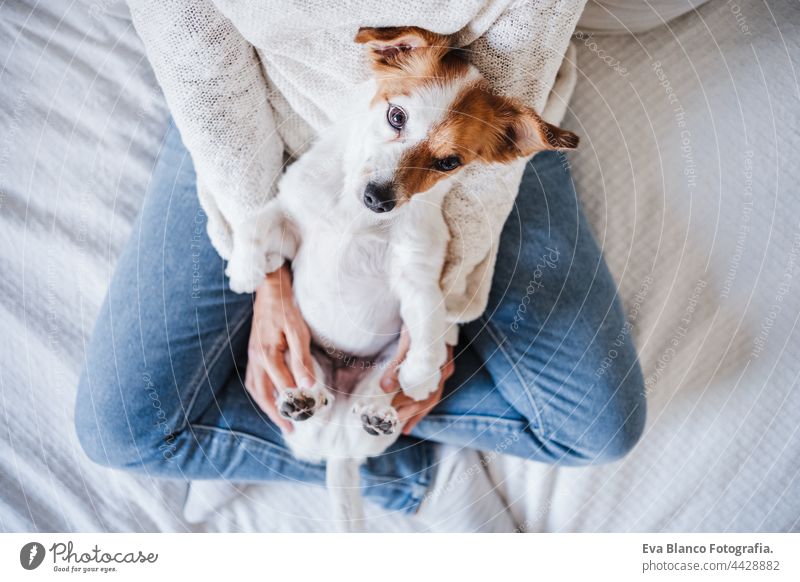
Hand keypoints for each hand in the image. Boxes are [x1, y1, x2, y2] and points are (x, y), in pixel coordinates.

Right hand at [244, 264, 314, 432]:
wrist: (270, 291)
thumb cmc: (287, 310)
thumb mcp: (298, 332)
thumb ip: (302, 359)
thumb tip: (308, 385)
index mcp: (268, 355)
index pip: (282, 387)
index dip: (294, 403)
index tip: (306, 416)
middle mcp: (256, 359)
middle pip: (263, 394)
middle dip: (276, 414)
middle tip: (289, 429)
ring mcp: (252, 357)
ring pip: (255, 389)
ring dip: (266, 407)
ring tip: (280, 418)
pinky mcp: (252, 353)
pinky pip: (253, 380)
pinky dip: (260, 394)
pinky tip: (270, 398)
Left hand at [379, 328, 454, 434]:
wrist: (433, 301)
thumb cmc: (422, 318)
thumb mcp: (408, 340)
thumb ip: (398, 364)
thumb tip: (384, 389)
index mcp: (440, 366)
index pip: (424, 395)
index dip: (407, 406)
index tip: (390, 413)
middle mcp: (445, 369)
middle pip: (428, 399)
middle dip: (410, 413)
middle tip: (390, 424)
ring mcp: (444, 367)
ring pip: (431, 396)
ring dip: (416, 411)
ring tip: (402, 426)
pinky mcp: (439, 364)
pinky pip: (432, 389)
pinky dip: (421, 401)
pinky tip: (413, 408)